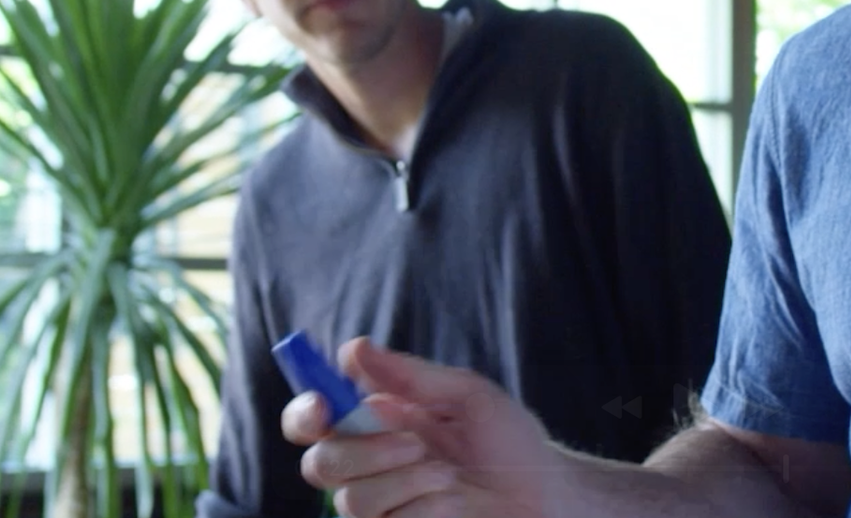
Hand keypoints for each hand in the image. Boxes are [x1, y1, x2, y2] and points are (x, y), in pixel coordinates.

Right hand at [284, 338, 563, 517]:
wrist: (545, 495)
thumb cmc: (510, 441)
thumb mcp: (468, 396)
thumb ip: (411, 375)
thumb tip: (354, 349)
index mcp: (377, 422)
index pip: (313, 418)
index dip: (305, 412)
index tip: (324, 405)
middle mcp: (369, 465)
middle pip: (320, 463)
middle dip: (365, 452)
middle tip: (417, 445)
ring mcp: (381, 506)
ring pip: (351, 500)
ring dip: (406, 483)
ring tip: (451, 477)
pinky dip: (426, 510)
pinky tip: (455, 504)